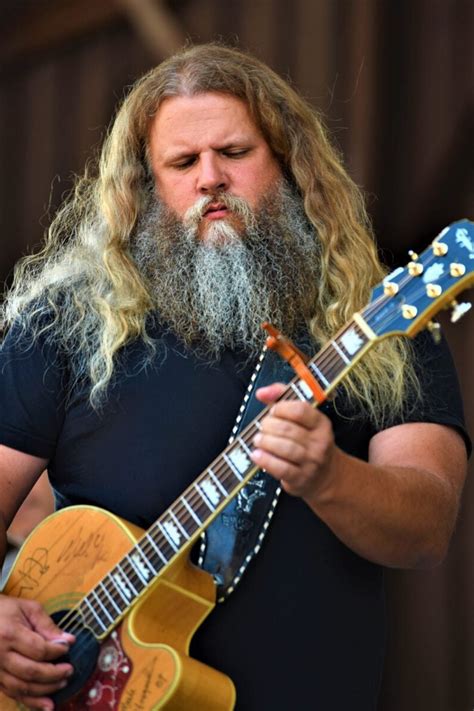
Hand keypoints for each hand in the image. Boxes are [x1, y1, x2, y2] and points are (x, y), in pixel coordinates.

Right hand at [0, 594, 74, 709]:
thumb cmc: (5, 610)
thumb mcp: (27, 608)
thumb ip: (47, 625)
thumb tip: (69, 640)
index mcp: (10, 634)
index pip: (38, 649)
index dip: (57, 651)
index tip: (68, 647)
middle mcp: (0, 655)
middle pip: (31, 672)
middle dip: (54, 674)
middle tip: (69, 670)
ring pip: (22, 687)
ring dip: (45, 690)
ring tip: (62, 684)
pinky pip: (12, 693)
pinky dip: (30, 702)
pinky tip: (46, 705)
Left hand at [250, 383, 335, 500]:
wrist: (326, 476)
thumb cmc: (309, 443)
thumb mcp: (303, 419)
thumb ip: (282, 399)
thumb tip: (262, 392)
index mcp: (321, 423)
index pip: (300, 410)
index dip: (281, 408)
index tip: (273, 411)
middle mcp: (319, 442)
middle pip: (288, 429)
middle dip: (269, 426)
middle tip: (262, 428)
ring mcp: (311, 461)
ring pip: (285, 448)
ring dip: (266, 442)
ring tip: (258, 440)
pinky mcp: (301, 478)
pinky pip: (281, 468)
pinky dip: (265, 460)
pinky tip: (257, 455)